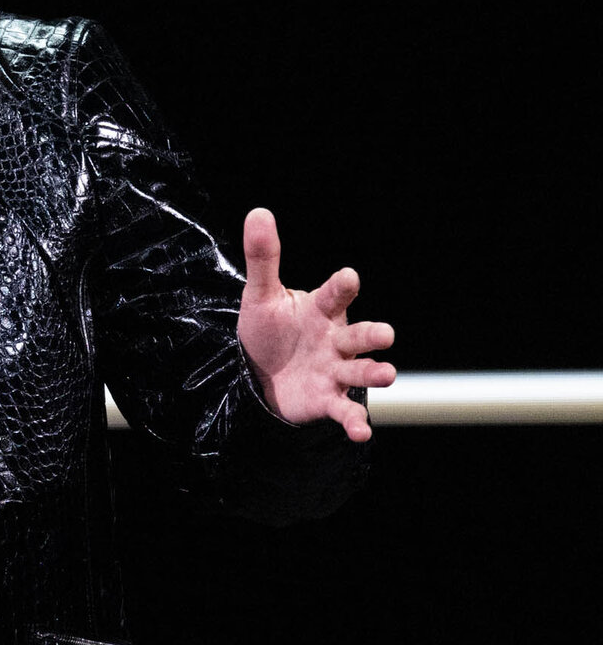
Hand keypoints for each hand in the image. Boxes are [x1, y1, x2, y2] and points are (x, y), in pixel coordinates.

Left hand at [236, 207, 396, 441]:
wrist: (261, 375)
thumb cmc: (270, 329)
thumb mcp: (260, 296)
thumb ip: (263, 258)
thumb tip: (258, 212)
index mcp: (322, 310)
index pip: (335, 294)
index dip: (342, 286)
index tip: (349, 275)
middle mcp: (336, 340)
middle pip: (360, 335)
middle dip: (373, 334)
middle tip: (386, 334)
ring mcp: (335, 371)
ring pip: (360, 371)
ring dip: (374, 373)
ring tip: (387, 374)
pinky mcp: (328, 400)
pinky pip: (345, 411)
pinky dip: (354, 422)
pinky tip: (361, 432)